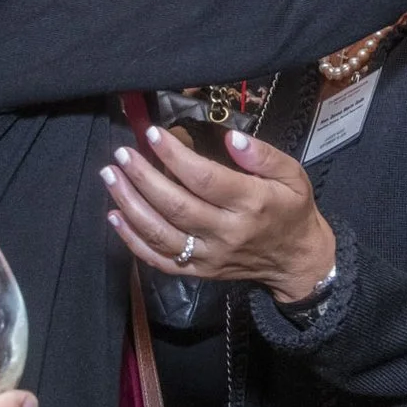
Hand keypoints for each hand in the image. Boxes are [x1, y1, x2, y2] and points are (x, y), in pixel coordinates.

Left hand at [104, 125, 337, 306]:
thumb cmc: (292, 210)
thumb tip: (231, 138)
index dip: (175, 156)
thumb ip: (263, 155)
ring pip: (161, 234)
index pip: (205, 179)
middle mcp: (227, 233)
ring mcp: (209, 256)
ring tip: (111, 178)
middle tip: (122, 154)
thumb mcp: (293, 175)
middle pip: (176, 206)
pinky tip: (114, 216)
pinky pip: (159, 260)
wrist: (295, 261)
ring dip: (130, 205)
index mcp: (251, 204)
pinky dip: (132, 240)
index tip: (153, 134)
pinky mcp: (198, 272)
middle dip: (143, 178)